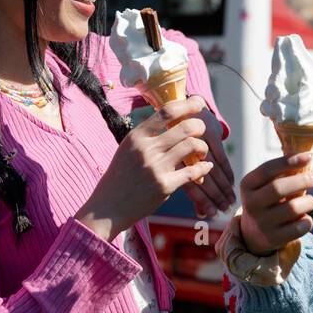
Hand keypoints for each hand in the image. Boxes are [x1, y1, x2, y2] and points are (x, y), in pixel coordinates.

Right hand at [76, 96, 213, 239]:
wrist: (106, 209)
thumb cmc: (119, 178)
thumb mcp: (127, 150)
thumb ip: (147, 137)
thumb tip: (170, 120)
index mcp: (136, 136)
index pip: (166, 111)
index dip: (187, 104)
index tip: (199, 103)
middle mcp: (146, 149)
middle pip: (185, 127)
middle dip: (200, 127)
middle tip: (202, 132)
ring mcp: (156, 167)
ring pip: (192, 146)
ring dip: (203, 148)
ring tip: (201, 153)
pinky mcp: (165, 186)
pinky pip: (193, 171)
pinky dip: (204, 168)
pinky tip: (206, 168)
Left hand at [179, 106, 236, 217]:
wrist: (175, 105)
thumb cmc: (175, 140)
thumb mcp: (175, 158)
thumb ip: (187, 183)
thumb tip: (200, 213)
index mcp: (170, 158)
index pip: (189, 184)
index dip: (202, 200)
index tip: (212, 214)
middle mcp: (183, 150)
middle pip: (203, 178)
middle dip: (216, 196)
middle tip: (225, 210)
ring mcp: (198, 140)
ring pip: (213, 167)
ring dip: (224, 186)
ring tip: (230, 201)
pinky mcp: (210, 132)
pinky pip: (221, 156)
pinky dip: (227, 171)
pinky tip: (232, 184)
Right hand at [238, 153, 312, 254]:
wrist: (253, 234)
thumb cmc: (267, 201)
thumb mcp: (265, 185)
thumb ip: (282, 172)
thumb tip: (309, 157)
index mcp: (247, 185)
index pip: (267, 168)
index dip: (289, 161)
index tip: (309, 156)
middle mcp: (251, 204)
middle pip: (279, 188)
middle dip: (302, 180)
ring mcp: (260, 223)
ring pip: (293, 208)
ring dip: (308, 202)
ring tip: (310, 201)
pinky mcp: (272, 239)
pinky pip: (299, 227)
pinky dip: (308, 220)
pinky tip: (305, 218)